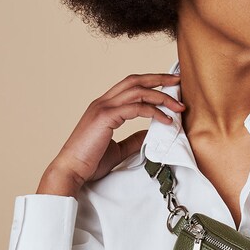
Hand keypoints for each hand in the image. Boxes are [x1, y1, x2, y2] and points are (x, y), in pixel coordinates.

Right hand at [37, 72, 183, 194]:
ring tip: (178, 106)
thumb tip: (149, 133)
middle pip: (135, 80)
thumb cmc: (89, 162)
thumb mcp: (117, 149)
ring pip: (138, 91)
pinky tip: (165, 120)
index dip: (151, 82)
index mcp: (104, 106)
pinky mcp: (105, 117)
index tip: (169, 84)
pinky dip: (154, 111)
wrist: (71, 170)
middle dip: (159, 78)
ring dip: (161, 96)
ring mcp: (103, 108)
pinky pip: (136, 108)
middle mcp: (103, 102)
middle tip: (178, 81)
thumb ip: (133, 139)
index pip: (130, 85)